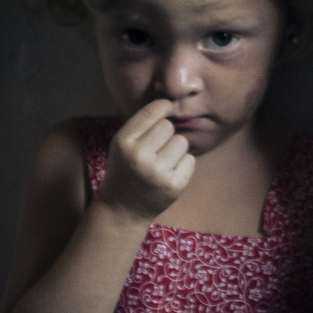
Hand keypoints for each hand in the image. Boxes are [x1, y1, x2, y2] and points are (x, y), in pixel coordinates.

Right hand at [98, 100, 193, 223]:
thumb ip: (142, 124)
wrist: (121, 211)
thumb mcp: (122, 144)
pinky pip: (190, 160)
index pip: (152, 111)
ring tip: (160, 163)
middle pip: (169, 126)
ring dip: (175, 150)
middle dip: (166, 135)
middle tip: (155, 150)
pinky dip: (183, 165)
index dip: (163, 106)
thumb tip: (169, 101)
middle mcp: (139, 156)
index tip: (166, 107)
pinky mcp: (173, 186)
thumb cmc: (125, 170)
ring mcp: (157, 173)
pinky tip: (168, 175)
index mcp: (123, 142)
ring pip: (182, 142)